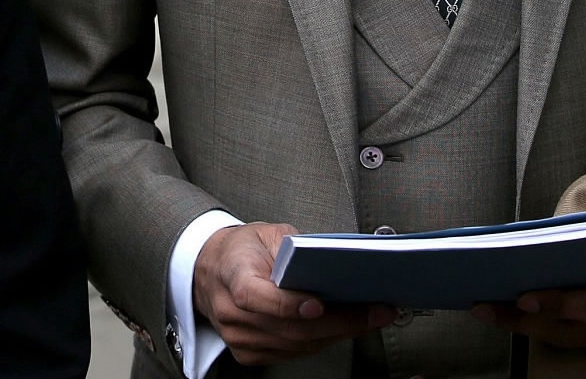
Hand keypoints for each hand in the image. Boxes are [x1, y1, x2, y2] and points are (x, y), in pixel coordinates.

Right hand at [194, 222, 395, 365]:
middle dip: (338, 322)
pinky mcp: (248, 353)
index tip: (320, 304)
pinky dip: (320, 342)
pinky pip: (291, 353)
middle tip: (374, 313)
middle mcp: (231, 313)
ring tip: (369, 319)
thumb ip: (295, 249)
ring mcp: (239, 338)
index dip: (289, 304)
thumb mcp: (267, 233)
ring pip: (295, 345)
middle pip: (288, 328)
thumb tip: (331, 265)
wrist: (211, 271)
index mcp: (232, 275)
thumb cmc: (243, 250)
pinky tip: (343, 328)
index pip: (256, 296)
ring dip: (337, 335)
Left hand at [471, 246, 585, 354]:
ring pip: (567, 339)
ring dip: (524, 325)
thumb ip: (584, 245)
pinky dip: (542, 329)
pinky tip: (513, 317)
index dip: (559, 303)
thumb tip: (528, 246)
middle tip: (487, 304)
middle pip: (573, 327)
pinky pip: (572, 343)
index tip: (523, 296)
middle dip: (525, 317)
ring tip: (488, 308)